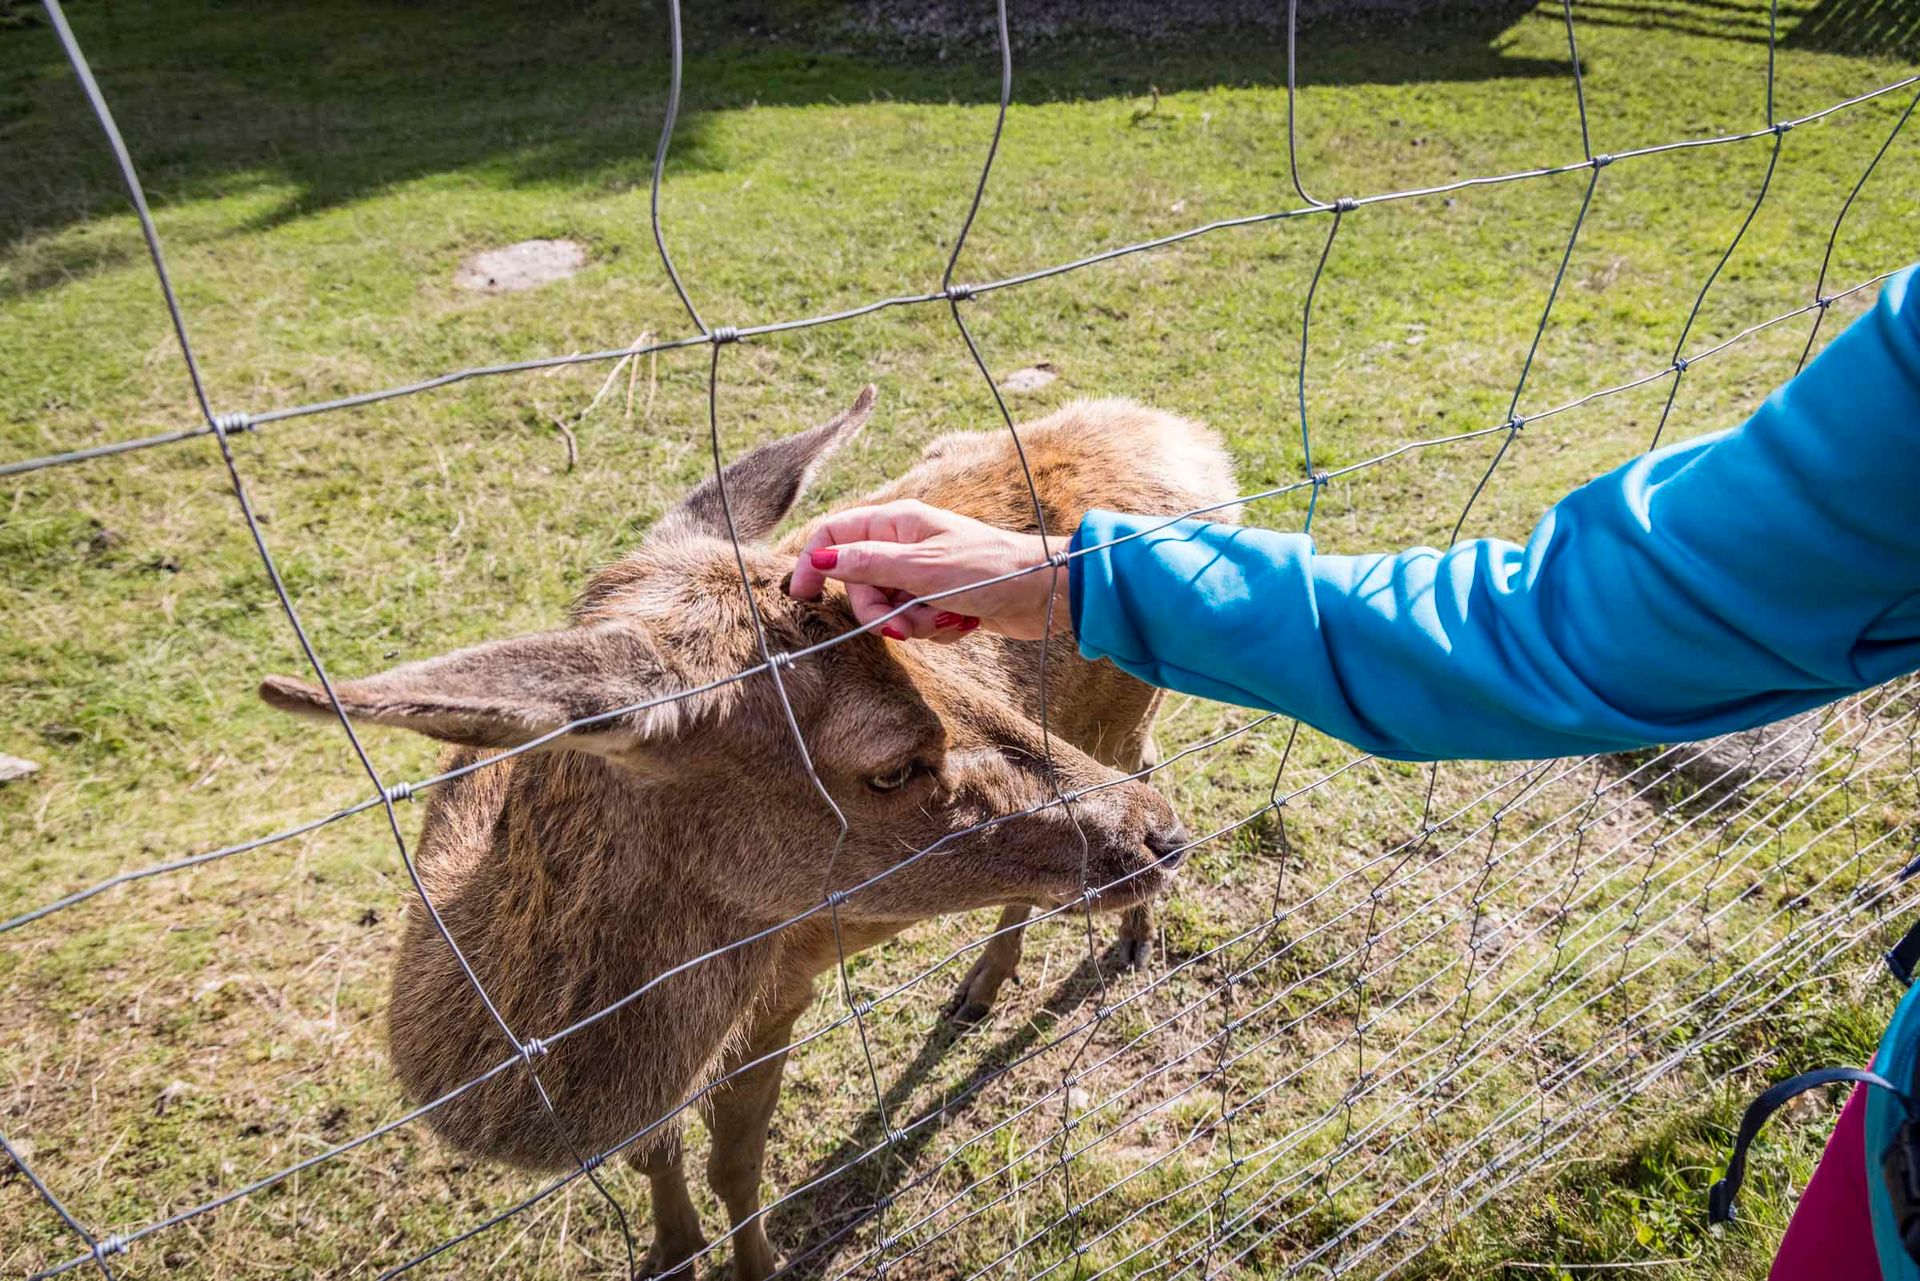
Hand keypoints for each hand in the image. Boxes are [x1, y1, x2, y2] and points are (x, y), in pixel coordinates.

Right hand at [786, 500, 1072, 640]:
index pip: (835, 535)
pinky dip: (933, 628)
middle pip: (859, 582)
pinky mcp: (937, 600)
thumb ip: (868, 564)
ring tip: (947, 617)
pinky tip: (961, 622)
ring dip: (913, 623)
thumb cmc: (989, 569)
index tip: (802, 596)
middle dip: (879, 610)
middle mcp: (905, 545)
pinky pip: (913, 622)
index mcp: (897, 522)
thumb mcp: (922, 568)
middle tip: (903, 622)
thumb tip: (819, 560)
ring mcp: (921, 574)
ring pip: (887, 608)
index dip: (812, 563)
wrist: (1043, 594)